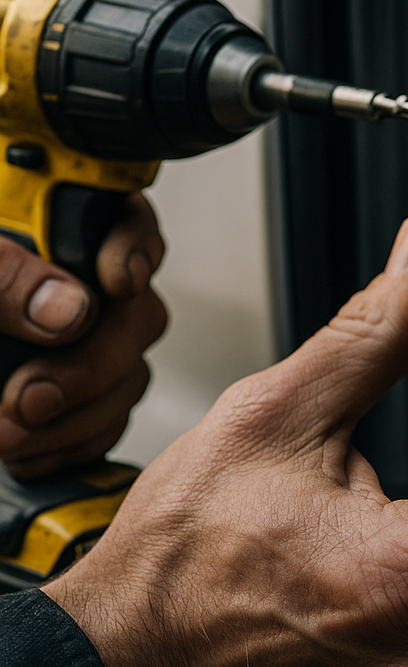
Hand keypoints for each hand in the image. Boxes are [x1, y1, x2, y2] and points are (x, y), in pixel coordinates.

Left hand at [0, 193, 166, 477]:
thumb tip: (67, 311)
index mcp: (40, 225)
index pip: (123, 220)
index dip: (133, 249)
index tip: (113, 282)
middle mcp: (63, 280)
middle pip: (134, 311)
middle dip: (92, 362)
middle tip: (30, 393)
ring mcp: (66, 343)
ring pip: (125, 373)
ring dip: (78, 413)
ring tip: (13, 434)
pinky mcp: (62, 395)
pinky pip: (103, 418)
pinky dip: (72, 441)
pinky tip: (30, 447)